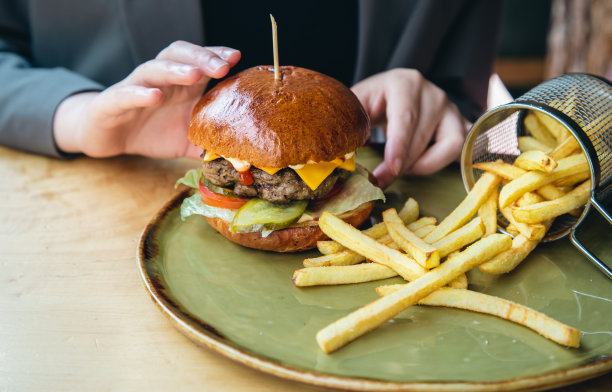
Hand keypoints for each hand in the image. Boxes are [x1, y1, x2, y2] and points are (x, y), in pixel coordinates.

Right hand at [53, 41, 240, 158]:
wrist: (108, 137)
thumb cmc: (151, 132)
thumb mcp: (187, 141)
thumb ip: (211, 146)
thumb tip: (239, 160)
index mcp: (180, 85)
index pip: (199, 60)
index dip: (216, 55)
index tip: (236, 57)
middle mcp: (159, 80)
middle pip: (179, 56)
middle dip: (202, 57)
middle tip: (222, 66)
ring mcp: (135, 88)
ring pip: (153, 69)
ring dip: (176, 69)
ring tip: (195, 74)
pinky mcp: (112, 103)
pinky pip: (125, 94)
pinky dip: (139, 93)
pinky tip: (155, 96)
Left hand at [351, 69, 467, 187]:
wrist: (396, 91)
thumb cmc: (374, 100)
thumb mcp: (358, 102)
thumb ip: (351, 121)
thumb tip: (345, 153)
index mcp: (404, 83)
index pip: (405, 118)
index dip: (398, 146)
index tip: (391, 169)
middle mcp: (433, 93)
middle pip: (421, 138)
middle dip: (400, 165)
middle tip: (380, 181)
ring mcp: (451, 109)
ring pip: (447, 145)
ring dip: (422, 164)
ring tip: (401, 166)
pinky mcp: (462, 124)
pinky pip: (460, 150)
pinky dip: (440, 163)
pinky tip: (420, 164)